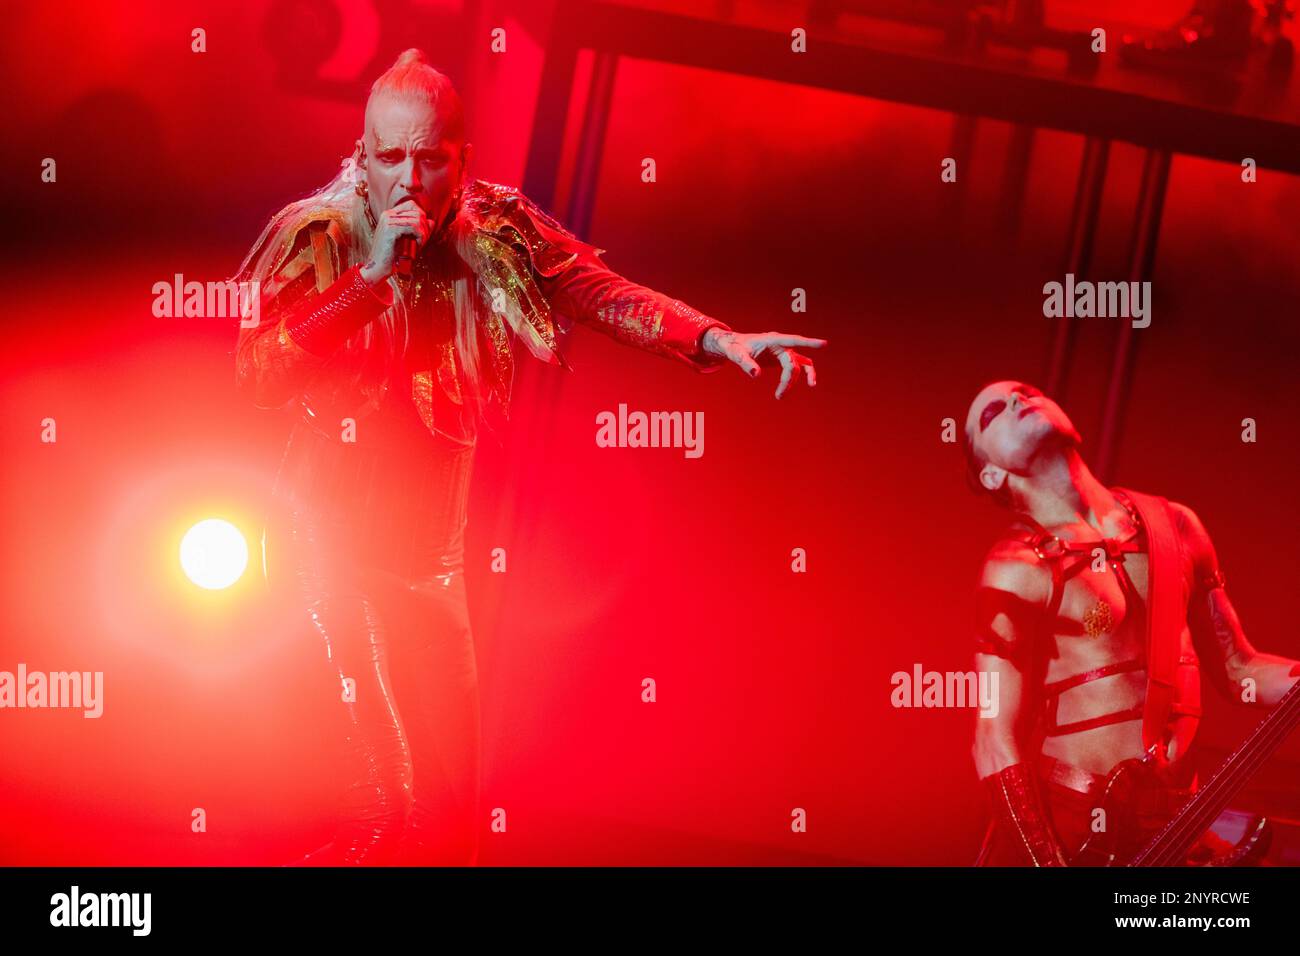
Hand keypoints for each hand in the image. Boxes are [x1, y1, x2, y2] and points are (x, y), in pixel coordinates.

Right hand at [360, 199, 431, 283]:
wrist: (378, 267)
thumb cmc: (393, 256)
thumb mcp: (409, 240)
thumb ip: (419, 230)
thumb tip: (431, 221)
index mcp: (390, 215)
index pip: (412, 205)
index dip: (421, 217)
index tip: (422, 232)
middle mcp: (388, 214)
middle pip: (417, 211)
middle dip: (425, 227)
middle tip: (422, 240)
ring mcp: (388, 220)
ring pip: (417, 219)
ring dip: (423, 233)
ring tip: (420, 244)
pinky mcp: (390, 229)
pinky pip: (413, 227)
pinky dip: (419, 237)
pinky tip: (417, 245)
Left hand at [702, 328, 825, 398]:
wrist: (734, 345)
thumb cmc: (734, 347)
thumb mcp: (736, 354)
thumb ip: (745, 363)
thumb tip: (755, 375)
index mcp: (772, 339)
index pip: (793, 340)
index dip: (809, 342)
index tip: (824, 344)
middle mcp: (781, 344)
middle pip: (793, 362)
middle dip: (789, 380)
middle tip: (779, 396)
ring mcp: (783, 351)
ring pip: (799, 365)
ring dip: (796, 380)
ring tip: (785, 395)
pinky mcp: (783, 358)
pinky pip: (798, 366)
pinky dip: (802, 375)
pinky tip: (807, 384)